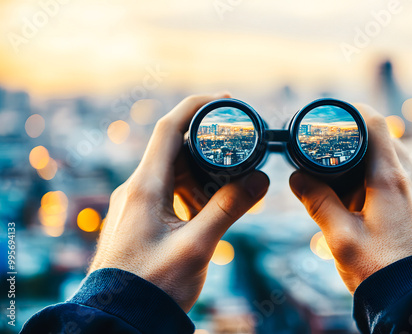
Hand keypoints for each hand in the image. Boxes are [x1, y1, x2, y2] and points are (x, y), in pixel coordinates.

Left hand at [89, 93, 269, 310]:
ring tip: (230, 184)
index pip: (168, 129)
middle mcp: (136, 189)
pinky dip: (191, 190)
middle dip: (206, 143)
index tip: (224, 101)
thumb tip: (261, 179)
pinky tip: (209, 207)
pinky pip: (167, 191)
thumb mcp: (198, 247)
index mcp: (144, 187)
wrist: (120, 318)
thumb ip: (229, 209)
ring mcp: (136, 203)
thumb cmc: (153, 286)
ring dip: (201, 171)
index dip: (196, 107)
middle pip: (173, 149)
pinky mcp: (139, 217)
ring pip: (172, 172)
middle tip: (239, 145)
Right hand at [289, 104, 411, 293]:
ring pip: (399, 163)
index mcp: (390, 179)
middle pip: (386, 143)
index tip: (337, 116)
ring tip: (354, 199)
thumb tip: (297, 178)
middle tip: (336, 170)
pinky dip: (392, 185)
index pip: (375, 123)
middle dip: (359, 149)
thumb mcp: (340, 237)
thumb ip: (317, 202)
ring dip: (375, 169)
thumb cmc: (381, 270)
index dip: (354, 112)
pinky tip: (378, 212)